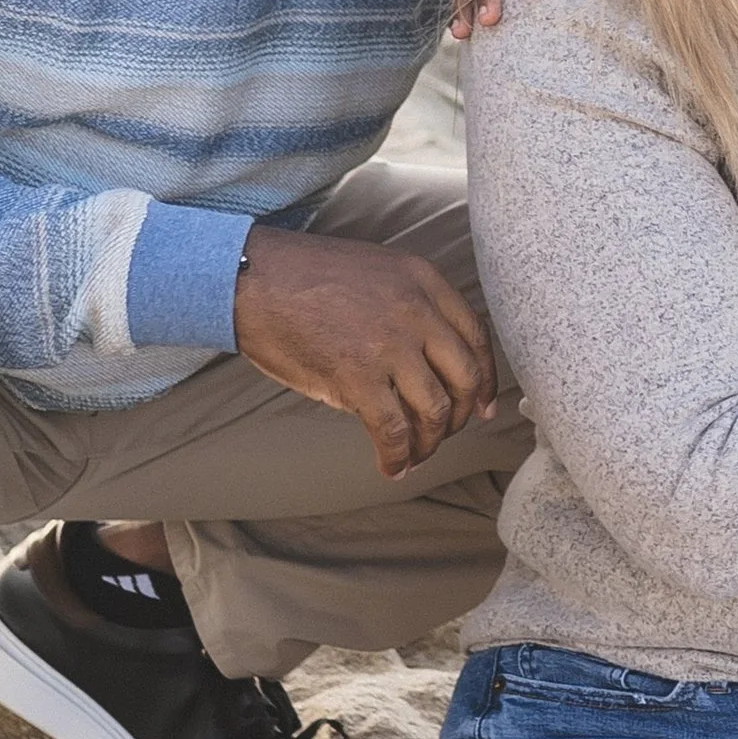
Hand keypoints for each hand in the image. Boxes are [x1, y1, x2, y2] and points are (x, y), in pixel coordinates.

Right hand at [232, 227, 496, 477]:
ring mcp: (389, 345)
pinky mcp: (357, 377)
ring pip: (436, 410)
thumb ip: (409, 304)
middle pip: (466, 376)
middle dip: (464, 414)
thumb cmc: (303, 278)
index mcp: (424, 281)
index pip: (477, 336)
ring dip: (430, 443)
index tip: (483, 405)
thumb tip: (428, 358)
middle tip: (449, 433)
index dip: (486, 378)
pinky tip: (391, 467)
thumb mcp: (376, 271)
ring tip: (415, 456)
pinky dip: (398, 456)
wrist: (250, 280)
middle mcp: (416, 311)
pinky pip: (394, 430)